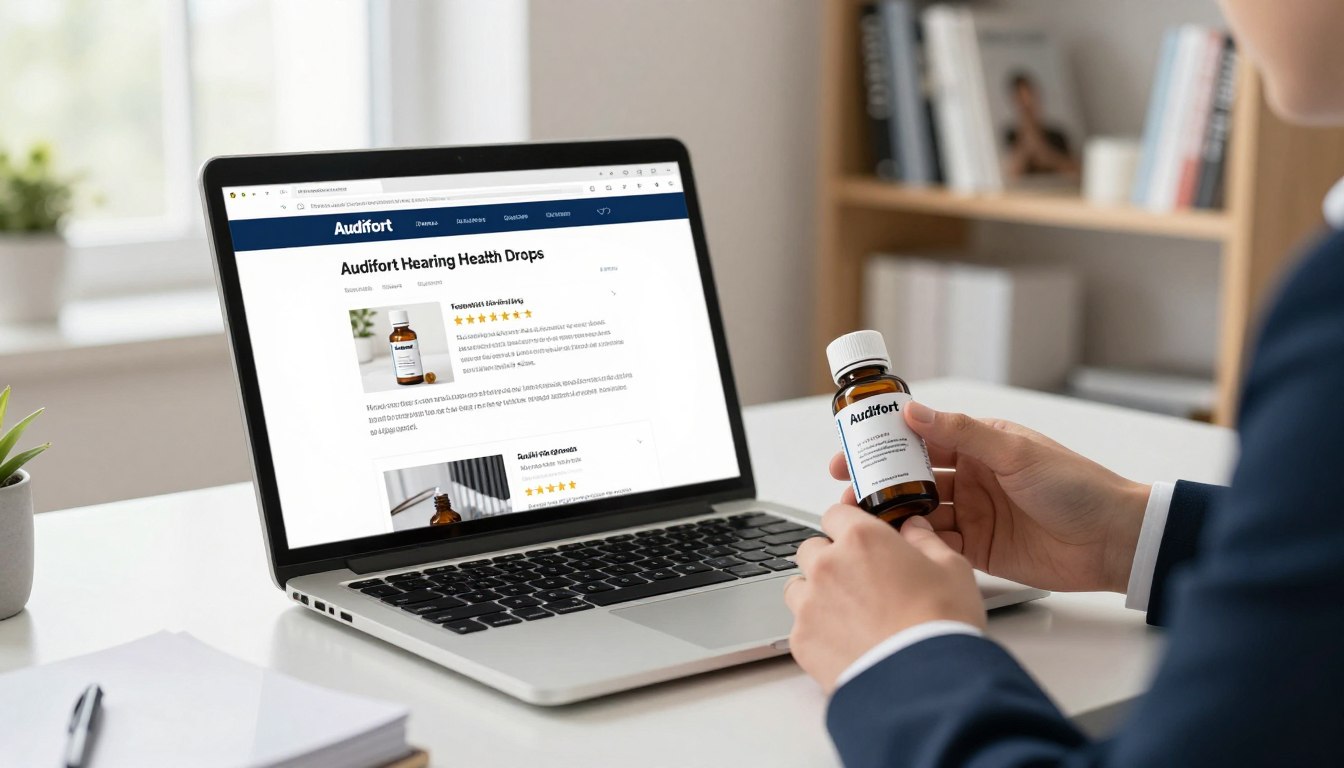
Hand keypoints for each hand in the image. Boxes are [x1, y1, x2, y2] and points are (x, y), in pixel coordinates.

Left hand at [785, 505, 984, 692]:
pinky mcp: (802, 640)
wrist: (924, 683)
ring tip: (850, 616)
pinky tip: (846, 643)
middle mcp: (827, 565)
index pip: (836, 514)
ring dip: (817, 594)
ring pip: (798, 587)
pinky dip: (817, 631)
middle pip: (812, 549)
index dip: (849, 525)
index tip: (859, 539)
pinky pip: (800, 626)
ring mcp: (809, 603)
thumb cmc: (941, 624)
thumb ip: (925, 541)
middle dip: (830, 559)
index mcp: (861, 539)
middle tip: (860, 582)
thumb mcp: (951, 569)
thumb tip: (914, 528)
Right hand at [829, 401, 1148, 593]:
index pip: (922, 437)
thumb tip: (913, 410)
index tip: (852, 445)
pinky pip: (936, 544)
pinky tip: (896, 544)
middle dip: (878, 481)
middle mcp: (972, 477)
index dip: (885, 440)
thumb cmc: (1076, 487)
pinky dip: (915, 544)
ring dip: (892, 514)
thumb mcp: (1015, 452)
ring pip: (919, 511)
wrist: (1113, 540)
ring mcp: (973, 514)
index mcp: (980, 444)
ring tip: (863, 519)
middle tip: (845, 487)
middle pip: (912, 476)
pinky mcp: (978, 549)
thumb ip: (962, 433)